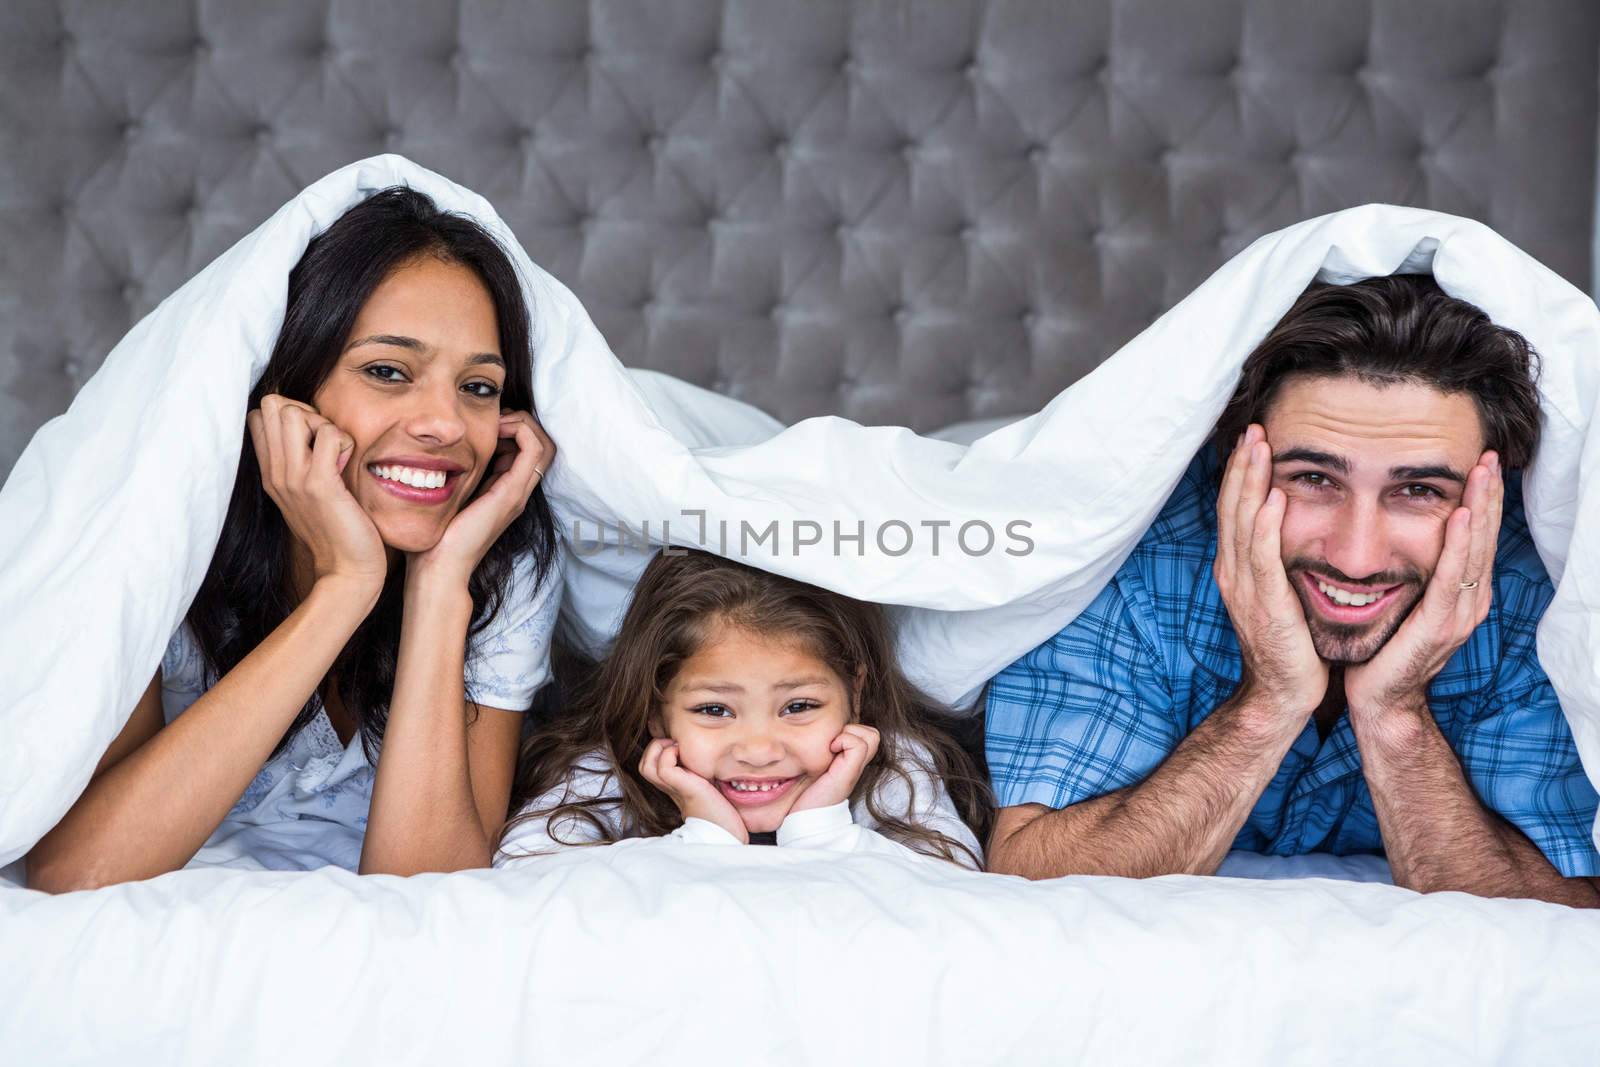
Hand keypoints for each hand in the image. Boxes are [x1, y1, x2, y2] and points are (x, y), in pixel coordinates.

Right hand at [247, 394, 385, 591]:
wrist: (347, 571)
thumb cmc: (337, 530)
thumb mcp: (308, 494)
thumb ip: (301, 463)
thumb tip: (310, 430)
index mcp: (270, 474)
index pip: (258, 417)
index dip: (289, 412)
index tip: (313, 436)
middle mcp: (275, 474)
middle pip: (272, 406)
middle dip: (306, 411)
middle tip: (326, 439)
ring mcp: (293, 478)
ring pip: (293, 413)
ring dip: (324, 424)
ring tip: (337, 452)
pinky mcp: (319, 484)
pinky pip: (328, 434)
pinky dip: (344, 440)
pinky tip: (348, 464)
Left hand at [407, 410, 554, 585]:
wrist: (440, 569)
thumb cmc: (438, 537)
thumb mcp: (451, 497)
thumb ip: (457, 477)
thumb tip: (443, 453)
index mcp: (505, 492)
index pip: (531, 450)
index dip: (515, 428)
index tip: (487, 424)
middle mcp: (518, 491)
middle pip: (543, 445)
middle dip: (522, 422)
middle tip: (494, 420)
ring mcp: (518, 493)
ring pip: (544, 444)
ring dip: (523, 423)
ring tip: (496, 423)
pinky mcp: (511, 493)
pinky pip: (533, 450)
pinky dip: (520, 430)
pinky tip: (495, 430)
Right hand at [638, 738, 747, 842]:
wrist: (728, 833)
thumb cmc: (725, 810)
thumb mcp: (711, 784)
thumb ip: (703, 771)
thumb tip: (714, 751)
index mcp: (675, 787)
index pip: (651, 766)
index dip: (660, 751)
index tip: (680, 746)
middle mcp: (670, 788)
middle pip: (643, 765)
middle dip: (655, 747)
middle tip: (676, 745)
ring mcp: (675, 789)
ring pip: (646, 765)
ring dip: (659, 749)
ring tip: (677, 748)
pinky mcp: (685, 789)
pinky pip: (664, 768)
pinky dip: (670, 755)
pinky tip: (686, 757)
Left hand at [788, 724, 880, 814]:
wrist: (807, 820)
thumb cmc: (806, 795)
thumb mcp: (815, 769)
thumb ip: (822, 754)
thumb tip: (813, 732)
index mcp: (850, 763)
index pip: (867, 734)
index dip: (851, 731)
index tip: (831, 743)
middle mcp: (857, 765)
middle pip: (872, 734)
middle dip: (853, 730)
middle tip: (833, 743)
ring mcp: (855, 769)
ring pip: (870, 735)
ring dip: (849, 734)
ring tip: (832, 747)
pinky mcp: (849, 773)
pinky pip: (858, 744)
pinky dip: (844, 741)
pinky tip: (830, 752)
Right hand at [1213, 424, 1327, 717]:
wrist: (1282, 693)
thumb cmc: (1289, 645)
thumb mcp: (1279, 593)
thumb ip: (1277, 560)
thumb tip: (1291, 526)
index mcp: (1237, 568)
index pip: (1235, 509)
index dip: (1242, 473)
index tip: (1255, 438)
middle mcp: (1233, 572)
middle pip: (1232, 507)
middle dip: (1242, 466)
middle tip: (1254, 428)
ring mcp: (1245, 587)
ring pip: (1243, 522)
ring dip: (1251, 482)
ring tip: (1259, 447)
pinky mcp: (1265, 603)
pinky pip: (1262, 556)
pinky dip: (1265, 524)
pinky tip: (1274, 498)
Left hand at [1346, 452, 1501, 718]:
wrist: (1378, 701)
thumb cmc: (1383, 650)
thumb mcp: (1402, 602)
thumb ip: (1412, 574)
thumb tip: (1401, 537)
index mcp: (1459, 594)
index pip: (1476, 539)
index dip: (1482, 501)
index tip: (1481, 463)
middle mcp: (1468, 602)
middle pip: (1484, 539)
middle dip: (1488, 496)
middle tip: (1491, 456)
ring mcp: (1458, 615)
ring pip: (1474, 551)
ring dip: (1480, 508)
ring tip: (1483, 473)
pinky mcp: (1439, 625)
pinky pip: (1451, 577)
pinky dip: (1458, 544)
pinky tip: (1461, 515)